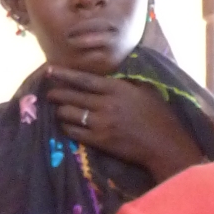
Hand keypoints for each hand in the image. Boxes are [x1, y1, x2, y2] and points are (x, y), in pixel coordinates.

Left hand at [44, 69, 204, 181]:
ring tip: (58, 109)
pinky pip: (74, 132)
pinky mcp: (99, 141)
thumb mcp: (144, 91)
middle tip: (49, 93)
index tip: (49, 70)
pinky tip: (66, 125)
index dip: (64, 75)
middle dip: (56, 93)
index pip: (84, 79)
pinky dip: (67, 127)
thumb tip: (107, 79)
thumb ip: (124, 84)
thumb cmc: (158, 115)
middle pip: (72, 96)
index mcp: (117, 89)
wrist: (164, 143)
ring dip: (60, 111)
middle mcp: (106, 104)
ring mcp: (101, 123)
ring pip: (69, 114)